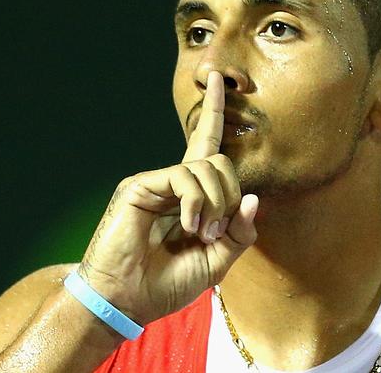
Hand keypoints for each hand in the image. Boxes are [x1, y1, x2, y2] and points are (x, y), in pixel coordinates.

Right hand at [75, 71, 257, 325]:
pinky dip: (196, 203)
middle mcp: (175, 182)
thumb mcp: (217, 261)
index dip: (214, 111)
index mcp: (192, 196)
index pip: (207, 146)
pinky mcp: (139, 185)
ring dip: (216, 204)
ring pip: (206, 167)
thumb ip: (239, 232)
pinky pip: (184, 177)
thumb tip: (253, 198)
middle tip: (216, 232)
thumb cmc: (168, 283)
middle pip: (220, 161)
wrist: (127, 301)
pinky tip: (190, 226)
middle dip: (230, 196)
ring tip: (202, 233)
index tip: (217, 78)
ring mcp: (156, 181)